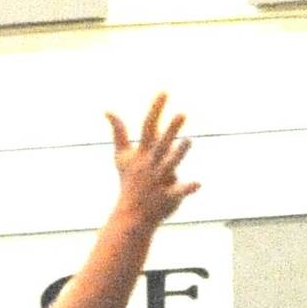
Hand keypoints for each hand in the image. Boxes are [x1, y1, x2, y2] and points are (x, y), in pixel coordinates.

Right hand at [108, 93, 198, 228]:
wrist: (130, 215)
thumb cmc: (129, 183)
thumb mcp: (122, 157)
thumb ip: (118, 133)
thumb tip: (108, 110)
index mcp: (142, 154)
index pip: (148, 127)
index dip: (156, 109)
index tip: (164, 92)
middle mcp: (150, 165)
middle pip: (160, 144)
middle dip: (170, 129)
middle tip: (182, 114)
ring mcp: (158, 181)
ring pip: (169, 165)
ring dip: (178, 153)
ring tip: (188, 140)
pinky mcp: (167, 197)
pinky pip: (177, 192)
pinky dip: (187, 188)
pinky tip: (198, 184)